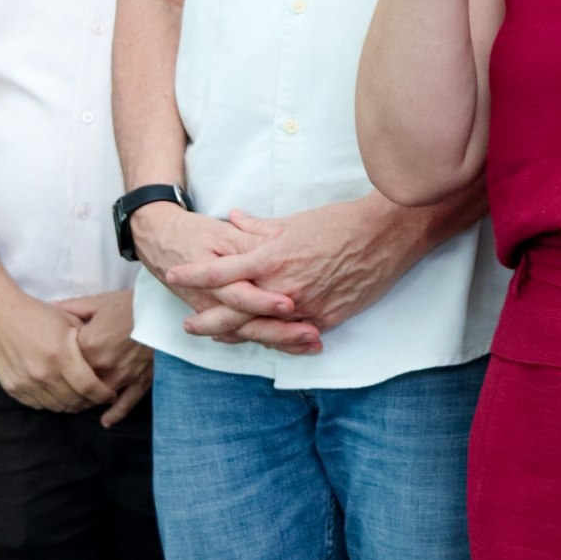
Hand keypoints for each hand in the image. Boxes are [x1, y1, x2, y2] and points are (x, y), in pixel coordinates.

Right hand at [0, 286, 114, 414]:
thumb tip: (103, 362)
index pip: (89, 388)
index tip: (110, 395)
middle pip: (74, 401)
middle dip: (90, 402)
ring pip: (56, 406)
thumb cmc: (36, 314)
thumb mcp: (69, 321)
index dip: (103, 395)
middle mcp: (43, 373)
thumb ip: (86, 345)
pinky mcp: (12, 387)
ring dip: (71, 405)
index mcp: (61, 355)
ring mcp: (26, 383)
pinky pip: (37, 404)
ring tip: (79, 398)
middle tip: (97, 398)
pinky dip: (51, 402)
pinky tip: (58, 394)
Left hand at [58, 288, 153, 427]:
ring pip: (97, 397)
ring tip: (78, 402)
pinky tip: (105, 421)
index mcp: (88, 345)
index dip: (58, 361)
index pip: (64, 361)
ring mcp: (122, 377)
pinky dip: (114, 414)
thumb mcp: (98, 302)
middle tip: (61, 386)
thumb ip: (71, 308)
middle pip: (78, 383)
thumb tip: (48, 307)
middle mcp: (103, 365)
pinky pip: (126, 404)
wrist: (165, 310)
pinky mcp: (140, 382)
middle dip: (69, 385)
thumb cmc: (131, 304)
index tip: (54, 360)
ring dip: (87, 400)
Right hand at [130, 204, 317, 355]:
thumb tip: (276, 241)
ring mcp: (217, 312)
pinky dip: (271, 340)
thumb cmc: (191, 234)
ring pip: (250, 334)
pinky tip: (297, 346)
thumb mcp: (220, 233)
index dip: (265, 301)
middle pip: (249, 323)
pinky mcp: (221, 316)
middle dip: (282, 332)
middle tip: (313, 335)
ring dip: (282, 340)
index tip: (291, 306)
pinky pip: (245, 334)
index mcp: (215, 278)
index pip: (241, 295)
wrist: (159, 242)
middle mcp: (214, 302)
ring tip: (314, 343)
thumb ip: (248, 239)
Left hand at [171, 198, 431, 350]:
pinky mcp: (326, 319)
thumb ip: (259, 228)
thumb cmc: (340, 222)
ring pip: (262, 329)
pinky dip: (275, 338)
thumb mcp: (294, 222)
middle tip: (188, 326)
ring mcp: (305, 307)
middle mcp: (284, 286)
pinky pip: (293, 335)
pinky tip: (263, 340)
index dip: (195, 274)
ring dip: (238, 333)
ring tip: (220, 337)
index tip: (174, 274)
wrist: (386, 235)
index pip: (222, 270)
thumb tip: (232, 219)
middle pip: (234, 310)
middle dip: (208, 319)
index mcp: (273, 257)